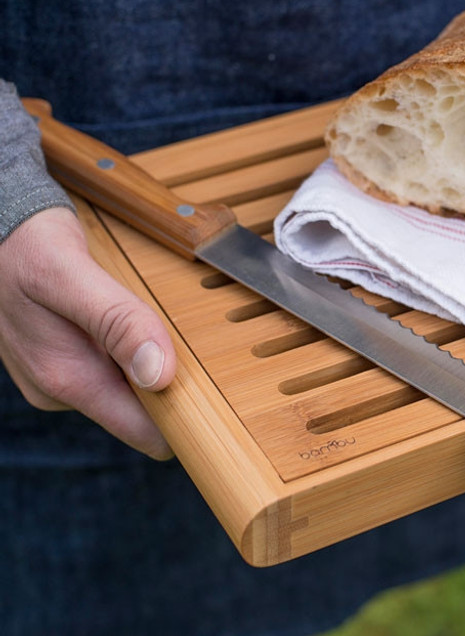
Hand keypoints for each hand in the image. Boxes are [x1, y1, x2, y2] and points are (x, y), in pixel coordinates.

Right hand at [0, 207, 176, 458]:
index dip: (185, 423)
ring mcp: (64, 377)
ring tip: (158, 325)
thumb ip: (119, 324)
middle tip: (192, 345)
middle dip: (174, 386)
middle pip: (145, 413)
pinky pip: (119, 368)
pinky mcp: (68, 362)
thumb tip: (160, 376)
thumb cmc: (28, 247)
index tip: (219, 398)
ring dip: (156, 363)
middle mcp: (63, 389)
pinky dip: (137, 350)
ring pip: (134, 388)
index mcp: (67, 379)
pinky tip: (134, 321)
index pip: (145, 434)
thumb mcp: (72, 276)